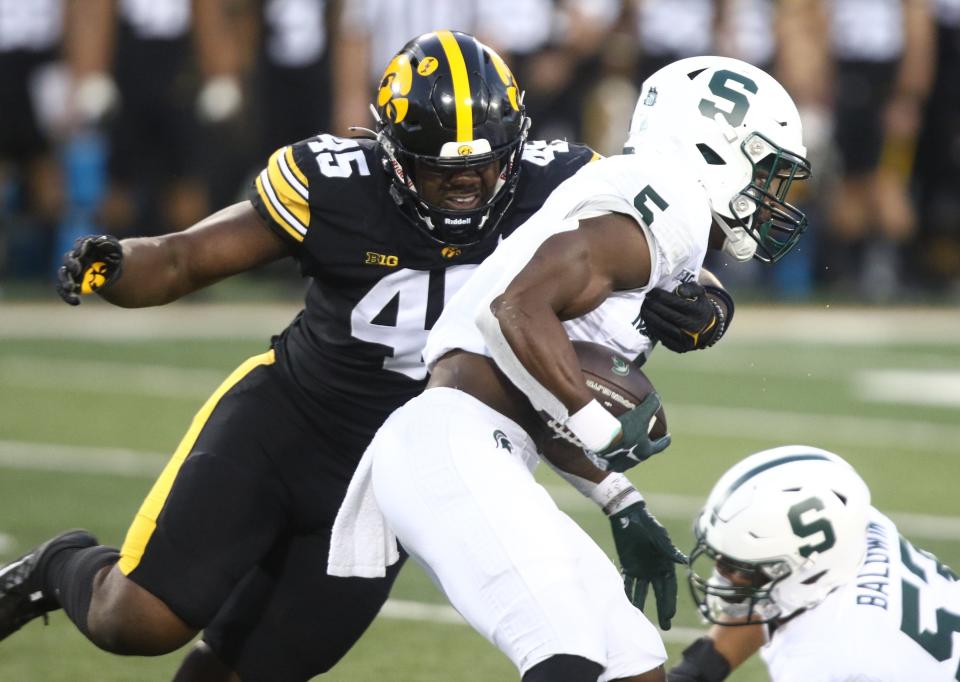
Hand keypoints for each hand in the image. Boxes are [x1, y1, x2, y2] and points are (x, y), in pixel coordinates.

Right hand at [56, 235, 122, 305]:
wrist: (113, 266)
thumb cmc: (113, 252)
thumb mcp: (114, 246)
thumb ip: (108, 242)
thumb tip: (101, 241)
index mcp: (85, 246)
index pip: (80, 245)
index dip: (79, 248)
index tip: (81, 253)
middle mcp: (76, 258)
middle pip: (68, 260)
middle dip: (70, 264)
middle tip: (75, 270)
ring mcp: (74, 271)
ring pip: (64, 275)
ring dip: (65, 281)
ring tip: (70, 288)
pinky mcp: (75, 283)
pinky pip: (66, 290)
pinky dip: (68, 296)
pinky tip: (75, 302)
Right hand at [595, 392, 669, 471]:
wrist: (600, 441)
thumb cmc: (623, 429)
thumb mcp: (640, 414)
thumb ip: (651, 405)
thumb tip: (656, 397)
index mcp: (645, 451)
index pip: (660, 446)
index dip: (664, 440)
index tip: (667, 436)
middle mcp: (633, 461)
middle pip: (642, 453)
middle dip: (644, 446)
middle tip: (644, 438)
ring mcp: (618, 464)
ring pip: (624, 458)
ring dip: (626, 451)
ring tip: (623, 442)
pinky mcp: (603, 464)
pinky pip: (608, 458)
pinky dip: (608, 452)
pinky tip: (604, 445)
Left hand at [610, 500, 687, 629]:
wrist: (628, 515)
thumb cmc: (647, 525)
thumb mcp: (659, 537)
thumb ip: (668, 550)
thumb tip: (682, 561)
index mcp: (665, 564)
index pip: (669, 587)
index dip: (669, 602)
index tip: (668, 616)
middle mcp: (655, 569)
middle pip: (658, 594)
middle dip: (661, 610)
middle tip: (664, 626)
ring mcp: (641, 569)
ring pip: (642, 591)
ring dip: (641, 605)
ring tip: (640, 621)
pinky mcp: (628, 566)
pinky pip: (627, 583)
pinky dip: (626, 594)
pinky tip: (626, 606)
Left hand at [641, 282, 727, 352]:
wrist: (708, 329)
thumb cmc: (699, 307)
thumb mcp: (701, 295)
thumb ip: (692, 288)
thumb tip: (679, 290)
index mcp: (698, 311)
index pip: (676, 302)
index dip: (661, 296)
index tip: (651, 291)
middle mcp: (693, 325)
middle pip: (668, 315)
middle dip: (654, 306)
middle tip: (645, 300)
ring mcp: (687, 338)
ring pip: (664, 327)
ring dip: (651, 318)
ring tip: (643, 309)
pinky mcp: (680, 347)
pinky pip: (663, 338)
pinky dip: (653, 329)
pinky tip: (647, 321)